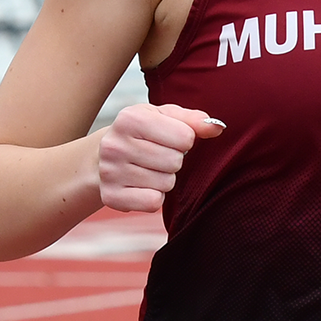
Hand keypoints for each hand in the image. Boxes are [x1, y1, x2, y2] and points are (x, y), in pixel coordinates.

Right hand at [95, 103, 222, 212]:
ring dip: (165, 179)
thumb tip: (217, 127)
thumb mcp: (166, 117)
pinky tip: (143, 185)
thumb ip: (194, 120)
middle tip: (158, 156)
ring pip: (166, 183)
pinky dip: (155, 197)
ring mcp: (109, 172)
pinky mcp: (110, 197)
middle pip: (175, 161)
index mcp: (130, 118)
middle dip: (174, 160)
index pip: (185, 137)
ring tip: (149, 169)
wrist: (103, 155)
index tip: (169, 139)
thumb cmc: (143, 133)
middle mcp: (114, 145)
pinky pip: (153, 202)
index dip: (185, 140)